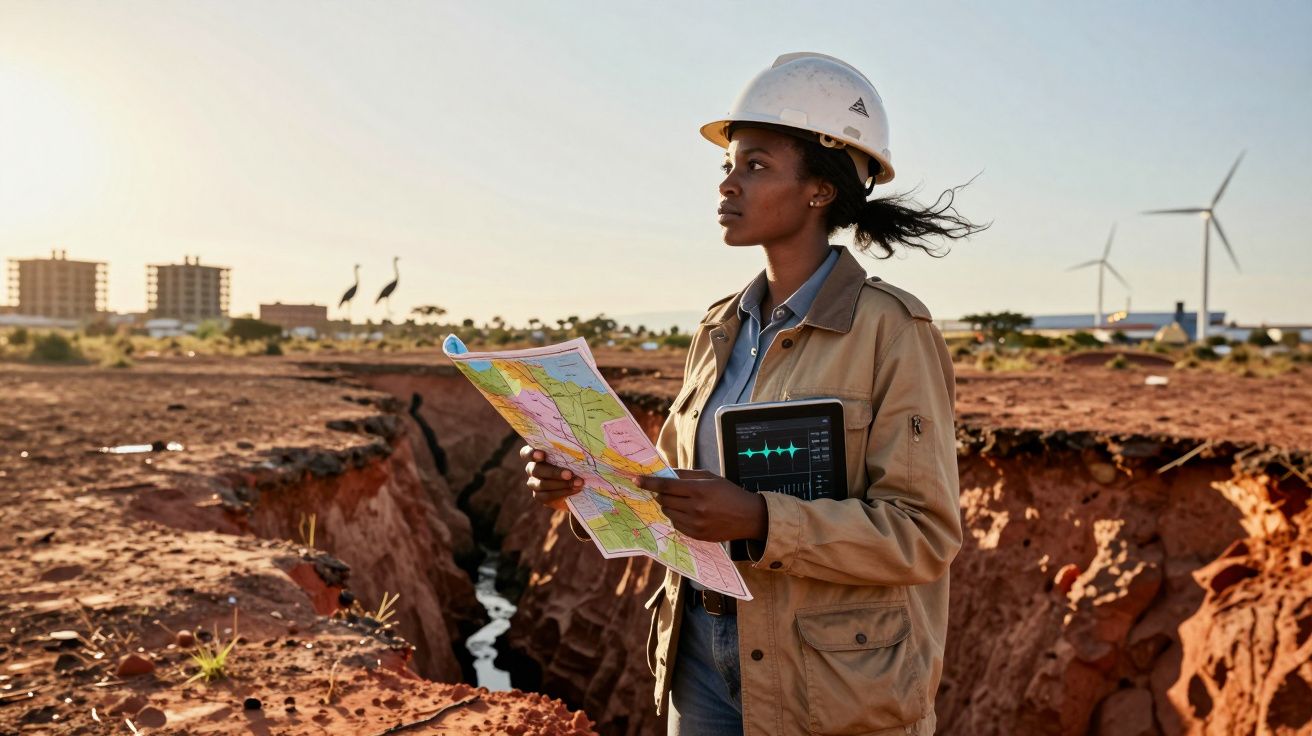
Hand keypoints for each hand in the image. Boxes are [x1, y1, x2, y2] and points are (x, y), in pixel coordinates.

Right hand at [519, 444, 583, 512]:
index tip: (542, 455)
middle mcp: (532, 468)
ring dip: (561, 484)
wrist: (576, 485)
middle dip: (554, 472)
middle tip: (569, 474)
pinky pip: (546, 495)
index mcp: (537, 455)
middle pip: (536, 469)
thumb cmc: (574, 465)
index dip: (531, 453)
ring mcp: (534, 483)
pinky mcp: (538, 495)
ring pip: (542, 484)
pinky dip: (562, 492)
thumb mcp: (571, 458)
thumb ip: (570, 454)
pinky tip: (574, 490)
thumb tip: (580, 451)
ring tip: (577, 483)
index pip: (526, 453)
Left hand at [635, 469, 767, 542]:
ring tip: (683, 502)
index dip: (649, 483)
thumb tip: (664, 473)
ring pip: (668, 513)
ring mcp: (696, 523)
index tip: (636, 480)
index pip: (666, 486)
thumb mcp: (709, 477)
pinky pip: (676, 525)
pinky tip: (688, 513)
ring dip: (669, 506)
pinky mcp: (697, 535)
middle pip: (664, 500)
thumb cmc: (728, 493)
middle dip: (660, 494)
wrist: (748, 516)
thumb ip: (685, 475)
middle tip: (667, 491)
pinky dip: (677, 517)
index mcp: (699, 489)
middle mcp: (696, 507)